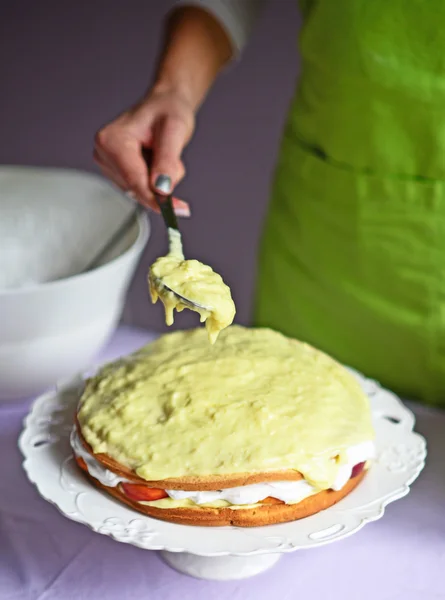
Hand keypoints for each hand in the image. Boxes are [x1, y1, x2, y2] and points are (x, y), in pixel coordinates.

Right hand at [94, 86, 194, 215]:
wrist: (165, 105)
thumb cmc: (168, 110)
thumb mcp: (174, 130)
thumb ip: (167, 160)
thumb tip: (161, 189)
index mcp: (112, 140)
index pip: (134, 180)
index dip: (156, 198)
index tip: (175, 210)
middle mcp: (104, 153)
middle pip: (137, 188)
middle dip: (160, 183)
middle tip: (175, 162)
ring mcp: (108, 164)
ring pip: (140, 191)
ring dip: (159, 180)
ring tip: (164, 154)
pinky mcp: (116, 172)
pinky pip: (140, 188)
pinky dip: (155, 180)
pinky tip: (157, 161)